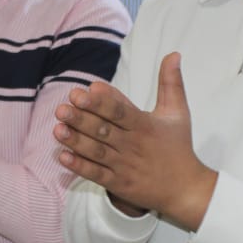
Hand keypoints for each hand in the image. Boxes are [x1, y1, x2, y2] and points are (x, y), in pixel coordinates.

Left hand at [53, 52, 215, 229]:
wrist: (186, 189)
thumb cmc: (178, 147)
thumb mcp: (178, 112)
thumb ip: (171, 83)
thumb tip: (173, 54)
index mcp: (145, 126)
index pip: (120, 112)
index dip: (100, 102)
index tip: (82, 92)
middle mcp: (133, 145)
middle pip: (104, 131)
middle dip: (82, 120)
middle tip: (62, 108)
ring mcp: (125, 166)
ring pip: (97, 152)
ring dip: (76, 141)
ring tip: (57, 129)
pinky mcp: (119, 184)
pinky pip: (97, 175)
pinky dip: (80, 167)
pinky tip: (63, 157)